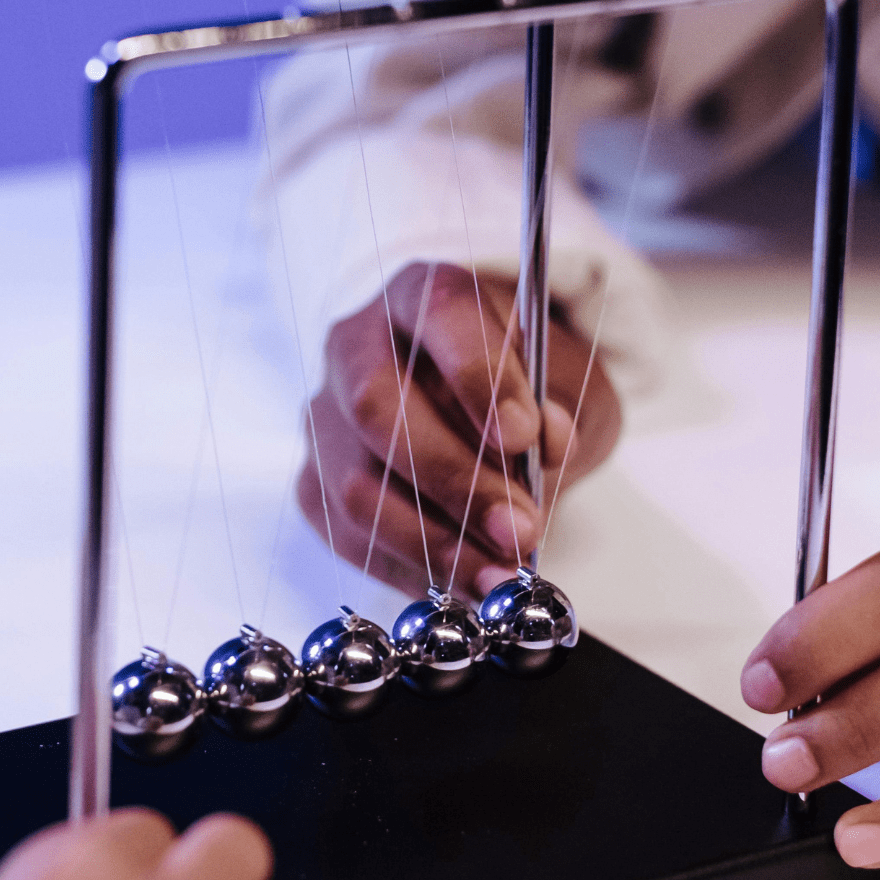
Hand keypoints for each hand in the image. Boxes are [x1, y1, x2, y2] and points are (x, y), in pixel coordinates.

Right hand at [302, 262, 620, 600]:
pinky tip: (460, 586)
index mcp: (425, 294)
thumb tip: (547, 444)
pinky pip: (346, 534)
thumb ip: (564, 410)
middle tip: (519, 529)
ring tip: (499, 577)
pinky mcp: (313, 479)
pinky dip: (408, 569)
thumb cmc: (522, 393)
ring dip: (434, 542)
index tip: (524, 434)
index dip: (479, 375)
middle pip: (378, 406)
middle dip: (453, 479)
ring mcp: (325, 414)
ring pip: (355, 483)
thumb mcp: (566, 386)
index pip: (441, 314)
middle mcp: (359, 344)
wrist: (475, 411)